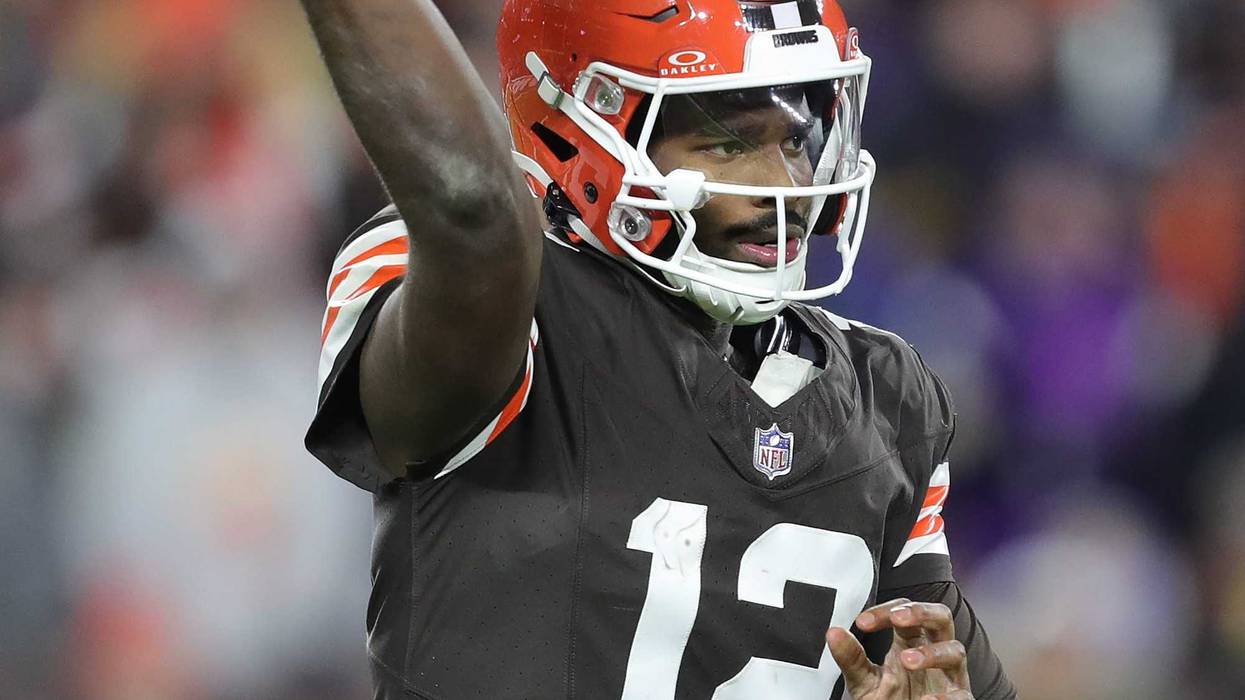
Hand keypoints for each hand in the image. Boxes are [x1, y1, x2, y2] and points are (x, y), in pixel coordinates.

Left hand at [826, 598, 971, 699]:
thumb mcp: (863, 681)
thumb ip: (851, 658)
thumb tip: (833, 633)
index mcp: (910, 643)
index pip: (904, 612)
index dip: (885, 610)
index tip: (861, 622)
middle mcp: (933, 654)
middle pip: (941, 617)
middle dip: (921, 612)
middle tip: (897, 618)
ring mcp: (948, 677)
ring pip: (956, 651)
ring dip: (932, 653)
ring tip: (907, 660)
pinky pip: (962, 695)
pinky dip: (947, 697)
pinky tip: (927, 699)